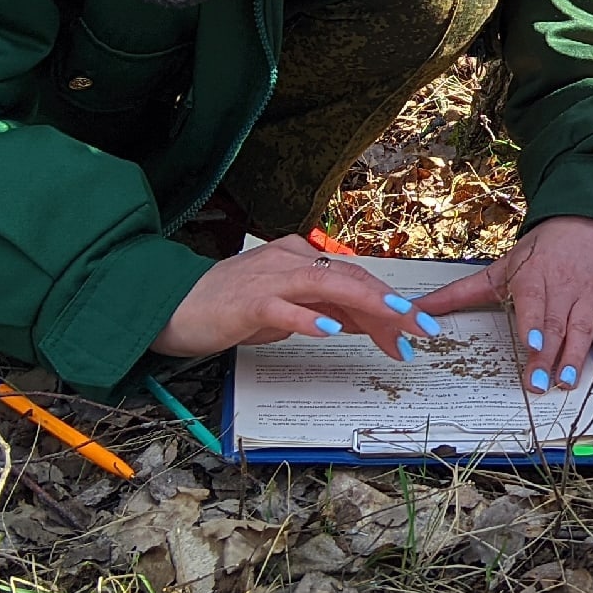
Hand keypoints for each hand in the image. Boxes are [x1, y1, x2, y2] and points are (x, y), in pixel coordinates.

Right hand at [152, 233, 435, 358]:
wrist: (171, 306)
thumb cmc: (228, 308)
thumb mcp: (286, 310)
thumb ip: (323, 310)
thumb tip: (366, 322)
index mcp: (300, 261)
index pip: (356, 280)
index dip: (389, 304)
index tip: (414, 329)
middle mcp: (289, 262)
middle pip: (351, 280)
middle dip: (391, 305)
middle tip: (421, 329)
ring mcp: (268, 279)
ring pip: (327, 286)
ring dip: (366, 305)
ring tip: (395, 320)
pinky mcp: (247, 303)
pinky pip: (283, 309)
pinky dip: (308, 319)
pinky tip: (331, 331)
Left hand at [416, 215, 592, 392]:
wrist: (589, 222)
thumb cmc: (541, 250)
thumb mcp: (501, 267)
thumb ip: (460, 293)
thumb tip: (416, 308)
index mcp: (533, 277)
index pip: (534, 301)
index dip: (534, 323)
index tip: (531, 343)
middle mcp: (563, 287)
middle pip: (556, 324)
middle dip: (549, 354)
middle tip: (540, 383)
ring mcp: (589, 296)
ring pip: (583, 330)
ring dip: (576, 358)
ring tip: (566, 383)